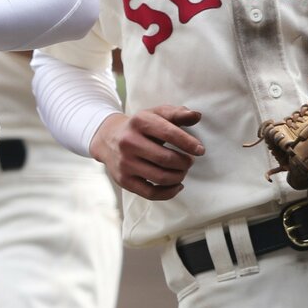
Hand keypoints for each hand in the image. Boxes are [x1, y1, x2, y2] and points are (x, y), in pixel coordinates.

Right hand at [89, 106, 203, 200]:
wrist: (107, 139)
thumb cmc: (140, 127)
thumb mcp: (155, 115)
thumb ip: (177, 114)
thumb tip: (197, 115)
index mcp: (139, 122)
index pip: (169, 133)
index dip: (188, 143)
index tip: (200, 150)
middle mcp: (128, 142)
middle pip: (166, 159)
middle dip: (184, 163)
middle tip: (189, 162)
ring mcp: (125, 162)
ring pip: (160, 177)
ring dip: (179, 177)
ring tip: (182, 171)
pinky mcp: (124, 180)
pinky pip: (151, 193)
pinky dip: (169, 192)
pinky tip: (177, 185)